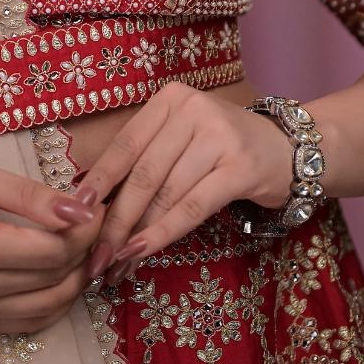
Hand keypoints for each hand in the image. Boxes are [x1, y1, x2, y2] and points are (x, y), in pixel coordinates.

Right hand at [0, 158, 104, 332]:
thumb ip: (28, 196)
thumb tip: (79, 211)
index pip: (57, 249)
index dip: (86, 227)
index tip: (93, 203)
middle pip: (58, 278)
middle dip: (86, 248)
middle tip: (89, 218)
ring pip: (50, 307)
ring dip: (76, 278)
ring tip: (78, 244)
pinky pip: (28, 323)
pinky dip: (54, 303)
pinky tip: (58, 275)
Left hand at [76, 84, 291, 286]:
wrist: (289, 149)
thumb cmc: (224, 146)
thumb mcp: (183, 137)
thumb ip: (147, 158)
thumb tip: (95, 203)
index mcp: (170, 100)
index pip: (125, 144)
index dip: (98, 181)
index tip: (74, 213)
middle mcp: (192, 111)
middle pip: (142, 174)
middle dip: (115, 220)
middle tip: (95, 255)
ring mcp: (219, 137)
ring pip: (165, 194)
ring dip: (137, 235)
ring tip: (117, 263)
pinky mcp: (240, 168)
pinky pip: (192, 208)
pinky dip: (164, 233)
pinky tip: (144, 253)